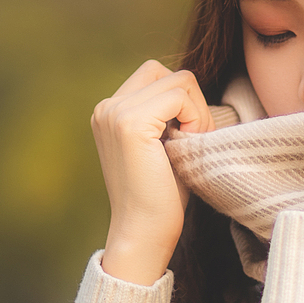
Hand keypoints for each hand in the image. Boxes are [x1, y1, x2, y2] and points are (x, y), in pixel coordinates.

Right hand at [92, 61, 211, 284]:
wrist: (143, 231)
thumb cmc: (159, 195)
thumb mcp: (161, 144)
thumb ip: (166, 113)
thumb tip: (191, 85)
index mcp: (109, 112)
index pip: (155, 75)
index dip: (181, 100)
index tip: (186, 136)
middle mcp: (106, 107)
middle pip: (165, 71)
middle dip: (190, 99)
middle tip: (193, 138)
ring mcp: (115, 113)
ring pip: (178, 80)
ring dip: (197, 110)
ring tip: (191, 143)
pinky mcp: (130, 123)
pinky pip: (179, 95)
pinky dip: (195, 117)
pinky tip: (189, 144)